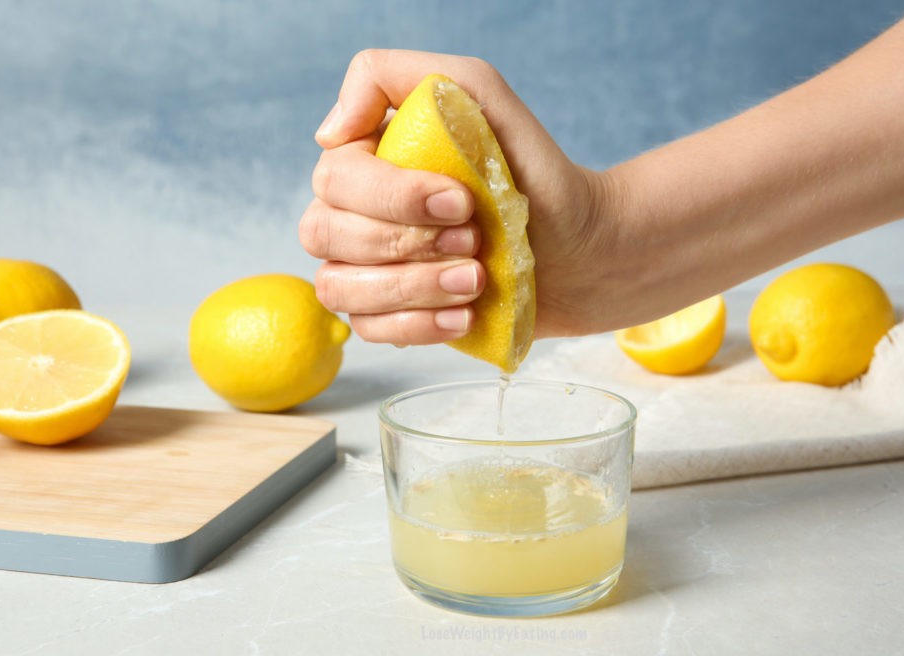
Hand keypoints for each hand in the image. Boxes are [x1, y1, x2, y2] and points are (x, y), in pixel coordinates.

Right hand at [299, 49, 607, 345]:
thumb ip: (394, 77)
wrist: (580, 245)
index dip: (391, 195)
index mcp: (365, 159)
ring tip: (476, 281)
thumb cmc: (531, 168)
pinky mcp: (389, 315)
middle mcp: (353, 213)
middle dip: (406, 242)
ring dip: (411, 287)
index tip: (461, 200)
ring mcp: (365, 268)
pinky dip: (417, 326)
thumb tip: (327, 134)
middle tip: (474, 240)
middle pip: (324, 233)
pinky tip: (464, 314)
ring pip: (339, 286)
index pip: (334, 177)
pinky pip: (368, 329)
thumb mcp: (478, 94)